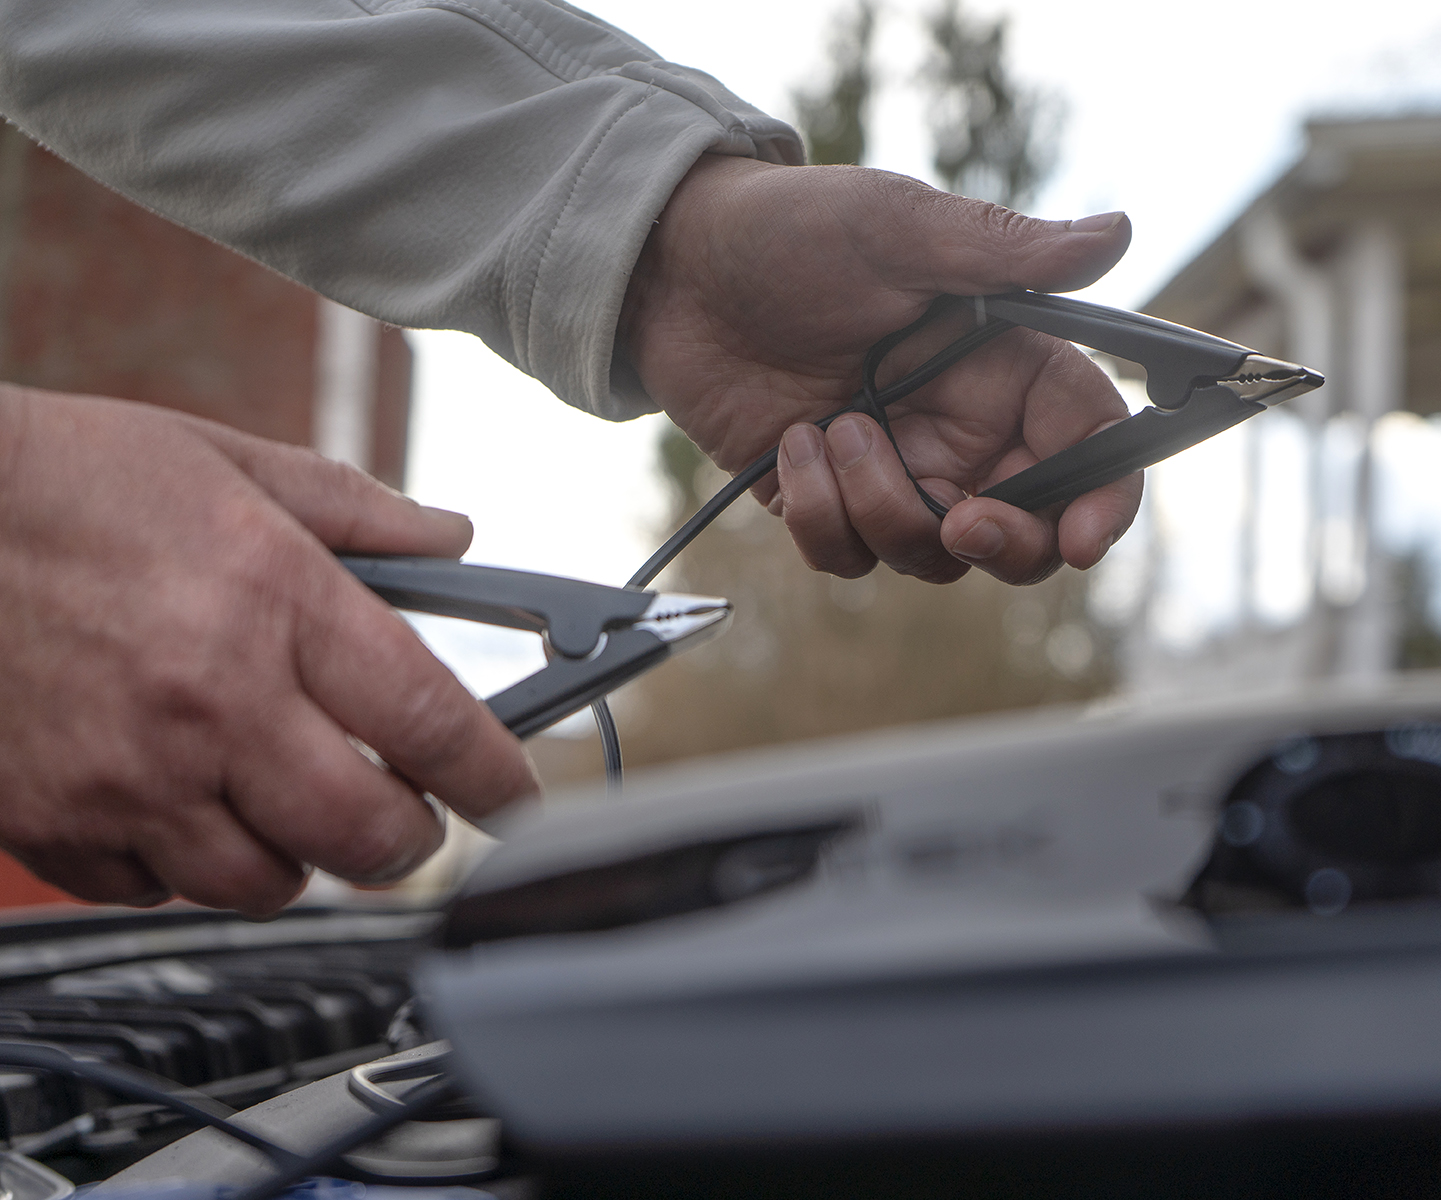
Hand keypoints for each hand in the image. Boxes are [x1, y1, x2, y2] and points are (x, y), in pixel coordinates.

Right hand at [0, 386, 536, 915]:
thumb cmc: (63, 478)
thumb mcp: (227, 461)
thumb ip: (357, 509)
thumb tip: (449, 536)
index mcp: (273, 599)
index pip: (429, 720)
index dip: (495, 776)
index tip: (515, 798)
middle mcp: (210, 701)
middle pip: (364, 832)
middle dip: (413, 839)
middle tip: (412, 814)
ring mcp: (127, 774)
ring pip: (267, 883)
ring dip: (305, 856)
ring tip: (293, 801)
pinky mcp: (54, 821)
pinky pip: (159, 892)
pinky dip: (194, 867)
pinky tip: (190, 806)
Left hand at [621, 156, 1140, 585]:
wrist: (677, 270)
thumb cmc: (790, 231)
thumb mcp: (900, 229)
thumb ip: (1006, 252)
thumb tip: (1115, 234)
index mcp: (1002, 364)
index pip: (1087, 446)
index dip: (1105, 502)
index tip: (1084, 539)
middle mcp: (960, 428)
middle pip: (1025, 531)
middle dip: (1004, 544)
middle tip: (959, 521)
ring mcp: (894, 469)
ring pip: (931, 556)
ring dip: (882, 508)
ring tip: (831, 427)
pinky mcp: (827, 498)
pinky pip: (849, 555)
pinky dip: (820, 516)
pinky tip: (790, 445)